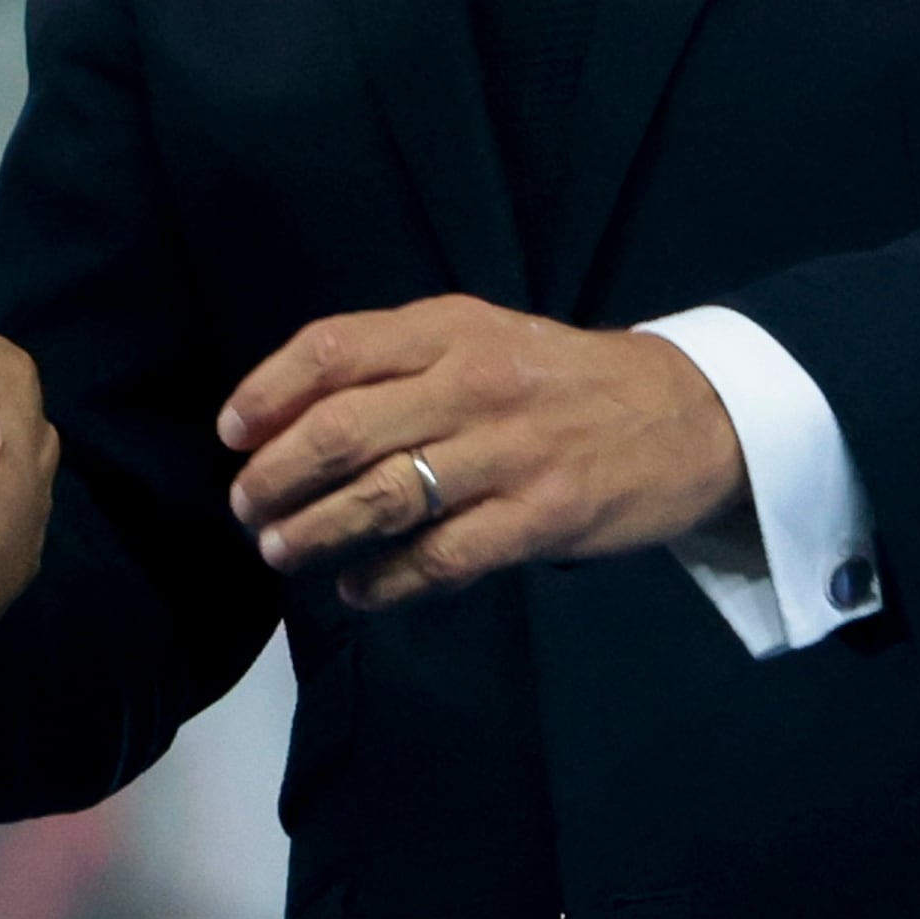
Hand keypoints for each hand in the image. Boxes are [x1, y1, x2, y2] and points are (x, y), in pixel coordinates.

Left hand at [218, 296, 744, 609]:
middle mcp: (472, 382)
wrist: (689, 415)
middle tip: (245, 508)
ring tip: (280, 551)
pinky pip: (439, 557)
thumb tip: (291, 412)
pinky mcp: (539, 518)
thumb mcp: (482, 338)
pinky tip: (356, 590)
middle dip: (275, 475)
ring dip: (314, 531)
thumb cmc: (561, 379)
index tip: (230, 434)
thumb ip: (399, 363)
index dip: (267, 393)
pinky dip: (384, 581)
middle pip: (342, 429)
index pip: (332, 348)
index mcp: (450, 328)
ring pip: (381, 498)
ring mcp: (507, 453)